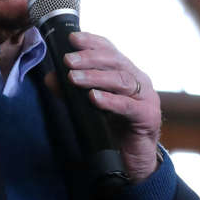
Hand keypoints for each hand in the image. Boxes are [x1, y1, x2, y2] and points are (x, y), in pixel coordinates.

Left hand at [60, 32, 161, 182]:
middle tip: (68, 60)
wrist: (134, 160)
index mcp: (127, 73)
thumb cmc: (114, 128)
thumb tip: (50, 78)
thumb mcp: (90, 106)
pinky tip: (94, 98)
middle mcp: (139, 81)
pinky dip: (110, 100)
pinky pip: (129, 106)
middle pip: (116, 62)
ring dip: (95, 77)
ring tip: (73, 78)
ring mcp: (147, 98)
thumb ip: (72, 92)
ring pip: (122, 81)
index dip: (92, 42)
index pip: (110, 51)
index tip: (72, 38)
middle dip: (90, 58)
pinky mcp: (148, 117)